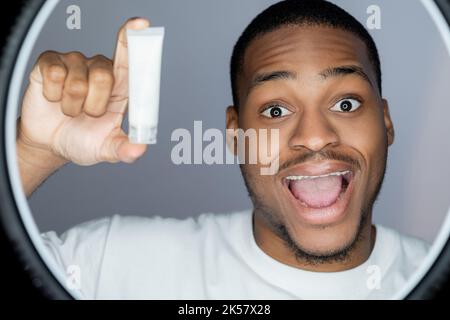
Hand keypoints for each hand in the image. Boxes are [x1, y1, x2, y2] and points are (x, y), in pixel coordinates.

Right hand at [18, 17, 149, 165]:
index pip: (130, 57)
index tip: (141, 24)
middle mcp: (99, 70)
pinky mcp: (50, 63)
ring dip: (72, 106)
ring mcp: (75, 64)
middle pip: (105, 75)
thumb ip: (124, 149)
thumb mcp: (106, 149)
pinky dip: (54, 96)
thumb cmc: (82, 140)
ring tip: (71, 110)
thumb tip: (140, 150)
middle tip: (87, 115)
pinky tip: (54, 99)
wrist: (50, 143)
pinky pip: (54, 74)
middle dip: (94, 105)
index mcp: (119, 87)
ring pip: (78, 81)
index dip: (134, 38)